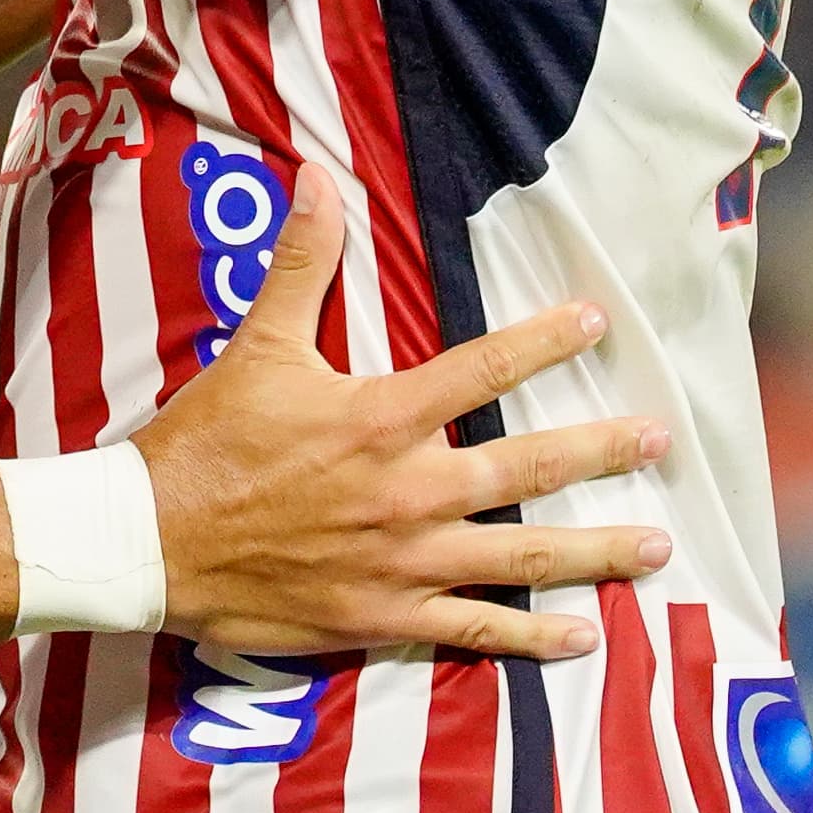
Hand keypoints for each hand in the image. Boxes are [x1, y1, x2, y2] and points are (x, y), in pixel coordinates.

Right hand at [131, 177, 669, 658]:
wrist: (153, 541)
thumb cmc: (207, 440)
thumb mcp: (256, 343)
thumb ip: (302, 264)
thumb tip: (317, 177)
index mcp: (381, 418)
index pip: (483, 368)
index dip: (545, 340)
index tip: (598, 322)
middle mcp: (409, 491)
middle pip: (528, 467)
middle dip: (601, 450)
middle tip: (659, 440)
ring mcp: (405, 561)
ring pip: (522, 556)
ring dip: (595, 551)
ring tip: (657, 545)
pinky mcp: (387, 615)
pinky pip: (477, 629)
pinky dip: (534, 635)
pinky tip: (583, 635)